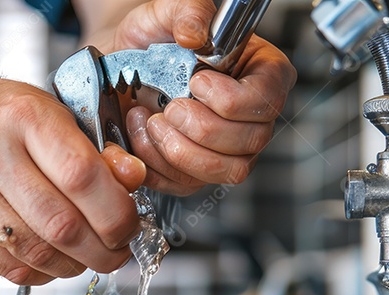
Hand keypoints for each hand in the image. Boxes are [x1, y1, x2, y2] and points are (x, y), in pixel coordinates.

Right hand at [0, 74, 145, 285]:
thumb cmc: (0, 117)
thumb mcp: (52, 112)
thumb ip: (97, 149)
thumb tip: (134, 180)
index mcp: (24, 117)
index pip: (83, 177)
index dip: (116, 213)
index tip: (130, 224)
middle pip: (62, 225)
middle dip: (103, 250)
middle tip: (118, 251)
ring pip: (38, 254)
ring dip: (76, 266)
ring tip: (89, 256)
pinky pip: (11, 269)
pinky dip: (44, 273)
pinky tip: (56, 261)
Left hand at [107, 0, 295, 194]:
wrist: (120, 65)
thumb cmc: (154, 38)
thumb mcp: (167, 12)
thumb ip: (187, 12)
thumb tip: (195, 33)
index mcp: (261, 73)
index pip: (269, 99)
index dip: (232, 99)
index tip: (197, 82)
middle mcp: (251, 117)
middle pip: (251, 142)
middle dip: (201, 128)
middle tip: (170, 106)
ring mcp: (226, 150)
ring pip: (224, 171)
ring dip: (181, 150)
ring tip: (153, 120)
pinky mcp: (195, 173)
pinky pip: (186, 184)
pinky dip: (157, 164)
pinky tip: (142, 134)